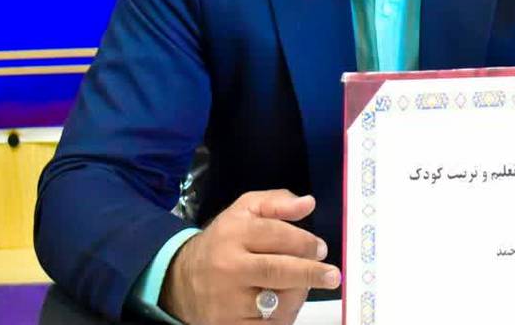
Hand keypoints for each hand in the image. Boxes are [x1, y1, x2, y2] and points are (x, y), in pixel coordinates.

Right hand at [160, 190, 340, 324]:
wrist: (182, 279)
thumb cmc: (224, 241)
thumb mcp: (245, 210)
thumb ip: (277, 202)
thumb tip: (308, 203)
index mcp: (234, 234)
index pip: (276, 235)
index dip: (304, 242)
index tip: (321, 249)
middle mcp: (228, 267)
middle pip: (277, 271)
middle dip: (310, 273)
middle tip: (332, 276)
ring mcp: (227, 300)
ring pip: (276, 301)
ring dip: (297, 295)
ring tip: (301, 286)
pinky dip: (282, 316)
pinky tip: (283, 304)